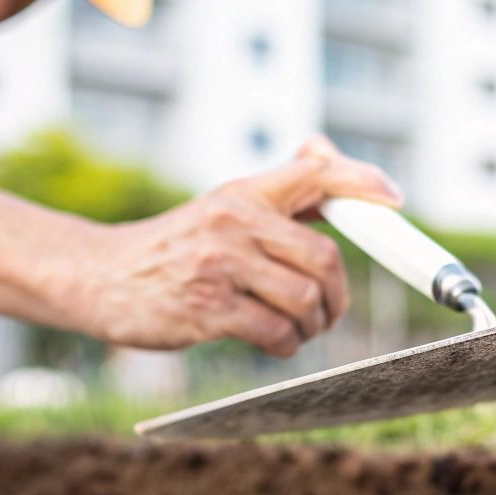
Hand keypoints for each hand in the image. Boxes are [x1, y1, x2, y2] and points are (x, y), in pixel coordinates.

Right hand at [66, 137, 402, 355]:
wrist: (99, 276)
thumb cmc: (173, 247)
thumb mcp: (222, 208)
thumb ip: (277, 192)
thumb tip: (325, 151)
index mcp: (243, 193)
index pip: (315, 175)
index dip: (363, 183)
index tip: (396, 201)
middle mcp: (234, 222)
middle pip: (324, 257)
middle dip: (339, 295)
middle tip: (330, 310)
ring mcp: (220, 265)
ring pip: (305, 299)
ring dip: (313, 325)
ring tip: (297, 329)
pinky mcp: (207, 308)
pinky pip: (275, 331)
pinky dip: (286, 343)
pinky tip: (273, 341)